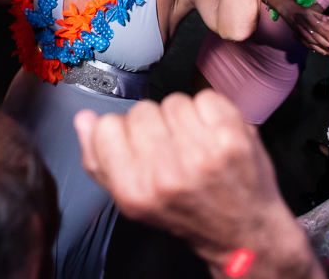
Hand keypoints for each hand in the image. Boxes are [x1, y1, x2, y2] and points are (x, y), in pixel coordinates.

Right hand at [75, 91, 315, 276]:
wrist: (243, 231)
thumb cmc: (188, 213)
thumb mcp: (134, 200)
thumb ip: (100, 161)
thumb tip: (84, 120)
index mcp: (135, 191)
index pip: (107, 126)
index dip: (122, 132)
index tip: (138, 146)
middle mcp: (167, 173)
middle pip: (141, 110)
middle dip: (154, 124)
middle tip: (171, 148)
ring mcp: (203, 153)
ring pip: (173, 101)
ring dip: (182, 117)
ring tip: (194, 143)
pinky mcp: (232, 137)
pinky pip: (205, 98)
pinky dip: (210, 111)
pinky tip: (213, 134)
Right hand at [276, 0, 328, 56]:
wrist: (288, 11)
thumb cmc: (302, 10)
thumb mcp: (312, 11)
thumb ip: (321, 16)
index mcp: (310, 19)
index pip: (320, 27)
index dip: (327, 32)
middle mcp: (305, 26)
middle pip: (315, 36)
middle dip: (323, 43)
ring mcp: (300, 31)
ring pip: (309, 41)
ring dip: (317, 47)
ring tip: (324, 53)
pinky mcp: (296, 34)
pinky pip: (303, 42)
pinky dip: (309, 47)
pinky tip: (315, 51)